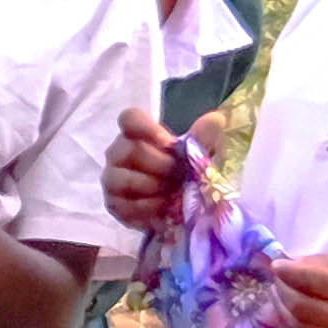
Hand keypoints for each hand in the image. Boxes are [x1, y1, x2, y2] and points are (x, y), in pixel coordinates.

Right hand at [101, 107, 198, 233]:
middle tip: (181, 174)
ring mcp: (112, 179)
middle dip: (161, 165)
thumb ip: (204, 138)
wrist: (182, 206)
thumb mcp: (203, 154)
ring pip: (126, 180)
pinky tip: (165, 207)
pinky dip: (150, 208)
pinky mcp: (114, 205)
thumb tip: (215, 119)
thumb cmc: (188, 172)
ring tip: (174, 193)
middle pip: (130, 151)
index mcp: (138, 134)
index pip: (129, 119)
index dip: (146, 128)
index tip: (169, 143)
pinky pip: (128, 205)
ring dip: (155, 187)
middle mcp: (118, 153)